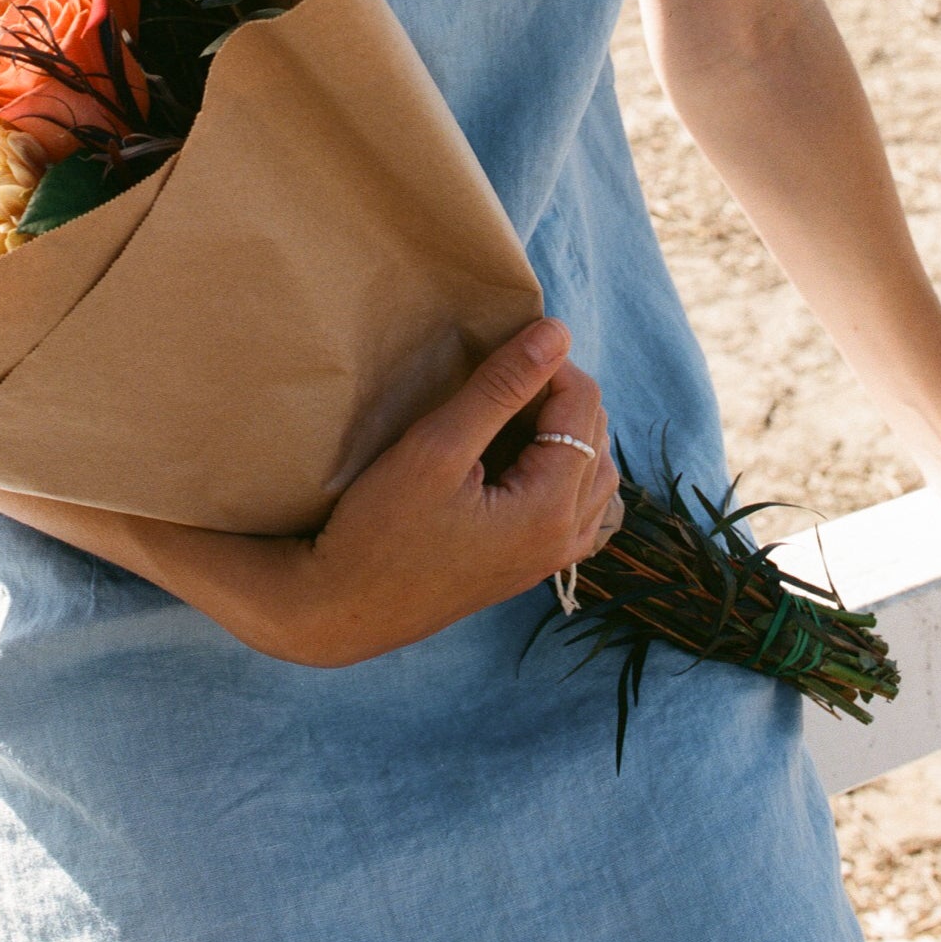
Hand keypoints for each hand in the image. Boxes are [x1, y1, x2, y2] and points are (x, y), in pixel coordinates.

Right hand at [288, 318, 621, 665]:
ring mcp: (552, 558)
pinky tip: (524, 460)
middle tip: (497, 379)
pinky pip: (579, 507)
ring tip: (508, 413)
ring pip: (594, 472)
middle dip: (556, 396)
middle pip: (595, 436)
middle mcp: (567, 538)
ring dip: (563, 431)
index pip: (583, 407)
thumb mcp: (435, 448)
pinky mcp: (531, 566)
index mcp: (551, 508)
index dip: (547, 365)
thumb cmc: (379, 529)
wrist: (345, 608)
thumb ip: (500, 388)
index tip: (498, 351)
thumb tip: (557, 333)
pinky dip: (563, 470)